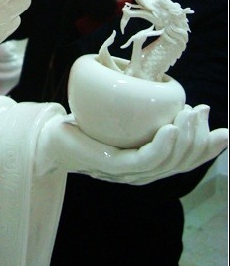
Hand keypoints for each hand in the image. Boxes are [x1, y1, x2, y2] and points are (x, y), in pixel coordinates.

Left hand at [36, 104, 227, 183]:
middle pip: (181, 161)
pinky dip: (161, 145)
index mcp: (149, 164)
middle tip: (202, 110)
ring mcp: (129, 172)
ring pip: (167, 160)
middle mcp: (143, 173)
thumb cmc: (88, 125)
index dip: (207, 149)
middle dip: (198, 138)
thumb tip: (168, 91)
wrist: (53, 135)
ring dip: (184, 137)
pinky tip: (170, 128)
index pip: (185, 161)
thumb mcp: (122, 117)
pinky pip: (144, 158)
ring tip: (189, 113)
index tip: (223, 131)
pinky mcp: (115, 165)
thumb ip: (145, 112)